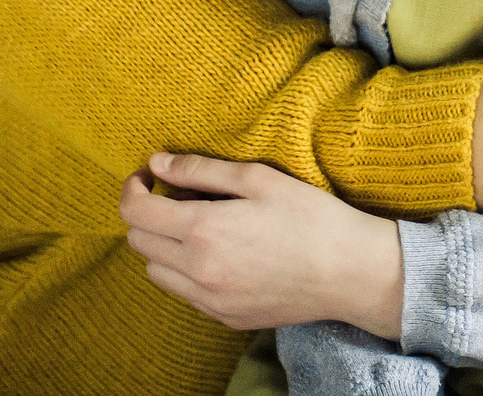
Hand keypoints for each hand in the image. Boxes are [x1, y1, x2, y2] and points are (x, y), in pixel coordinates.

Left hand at [118, 153, 404, 338]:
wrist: (349, 273)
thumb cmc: (310, 217)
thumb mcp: (257, 179)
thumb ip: (200, 170)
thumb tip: (157, 163)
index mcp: (203, 231)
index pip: (135, 212)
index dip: (133, 188)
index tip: (146, 176)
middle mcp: (198, 271)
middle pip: (139, 243)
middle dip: (147, 215)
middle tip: (177, 196)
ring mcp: (210, 300)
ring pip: (156, 272)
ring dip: (164, 246)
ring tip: (198, 227)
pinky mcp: (225, 318)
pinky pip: (185, 294)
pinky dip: (186, 272)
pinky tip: (219, 254)